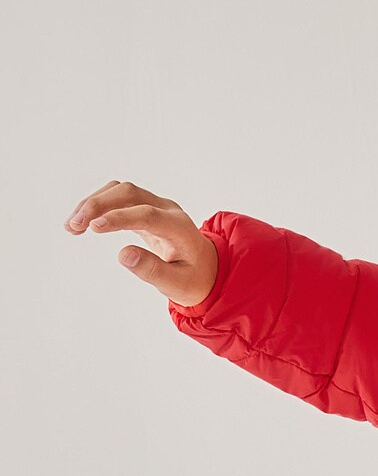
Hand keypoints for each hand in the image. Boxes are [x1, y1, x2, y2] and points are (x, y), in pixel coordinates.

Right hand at [64, 180, 217, 308]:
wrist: (206, 270)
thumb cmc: (194, 279)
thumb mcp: (178, 285)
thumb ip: (153, 270)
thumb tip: (123, 255)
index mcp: (180, 228)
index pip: (147, 214)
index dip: (119, 218)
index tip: (93, 228)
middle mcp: (169, 210)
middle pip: (130, 193)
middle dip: (98, 205)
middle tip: (73, 226)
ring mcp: (157, 206)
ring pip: (120, 191)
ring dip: (93, 203)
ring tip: (72, 226)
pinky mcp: (145, 208)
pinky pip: (118, 198)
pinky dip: (98, 206)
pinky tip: (82, 223)